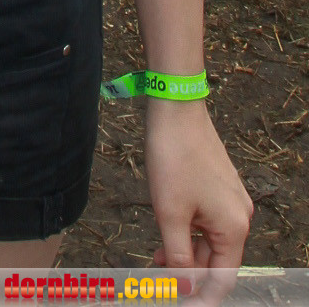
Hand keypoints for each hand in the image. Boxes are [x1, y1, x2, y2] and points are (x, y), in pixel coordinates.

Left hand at [145, 103, 251, 298]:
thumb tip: (184, 288)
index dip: (202, 298)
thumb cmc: (174, 158)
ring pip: (208, 242)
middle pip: (216, 262)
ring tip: (155, 261)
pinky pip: (205, 223)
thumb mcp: (170, 214)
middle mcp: (239, 217)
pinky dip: (186, 234)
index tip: (181, 306)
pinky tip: (165, 238)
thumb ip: (178, 258)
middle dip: (188, 275)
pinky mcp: (218, 187)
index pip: (222, 279)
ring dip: (184, 255)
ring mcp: (230, 201)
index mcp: (234, 228)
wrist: (176, 109)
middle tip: (159, 283)